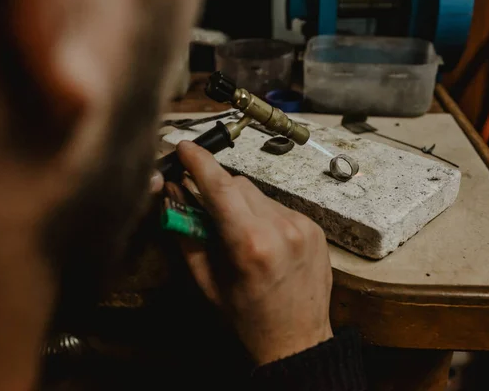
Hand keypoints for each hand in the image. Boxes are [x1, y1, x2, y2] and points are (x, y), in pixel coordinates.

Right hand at [175, 141, 332, 365]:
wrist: (297, 340)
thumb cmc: (247, 318)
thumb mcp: (207, 282)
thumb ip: (188, 234)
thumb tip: (174, 195)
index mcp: (250, 244)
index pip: (220, 187)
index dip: (199, 162)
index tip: (185, 148)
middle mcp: (281, 228)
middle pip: (239, 184)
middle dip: (218, 190)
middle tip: (206, 210)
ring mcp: (302, 226)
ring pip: (259, 194)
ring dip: (241, 204)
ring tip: (238, 234)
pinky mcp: (314, 228)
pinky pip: (279, 206)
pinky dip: (263, 215)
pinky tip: (262, 240)